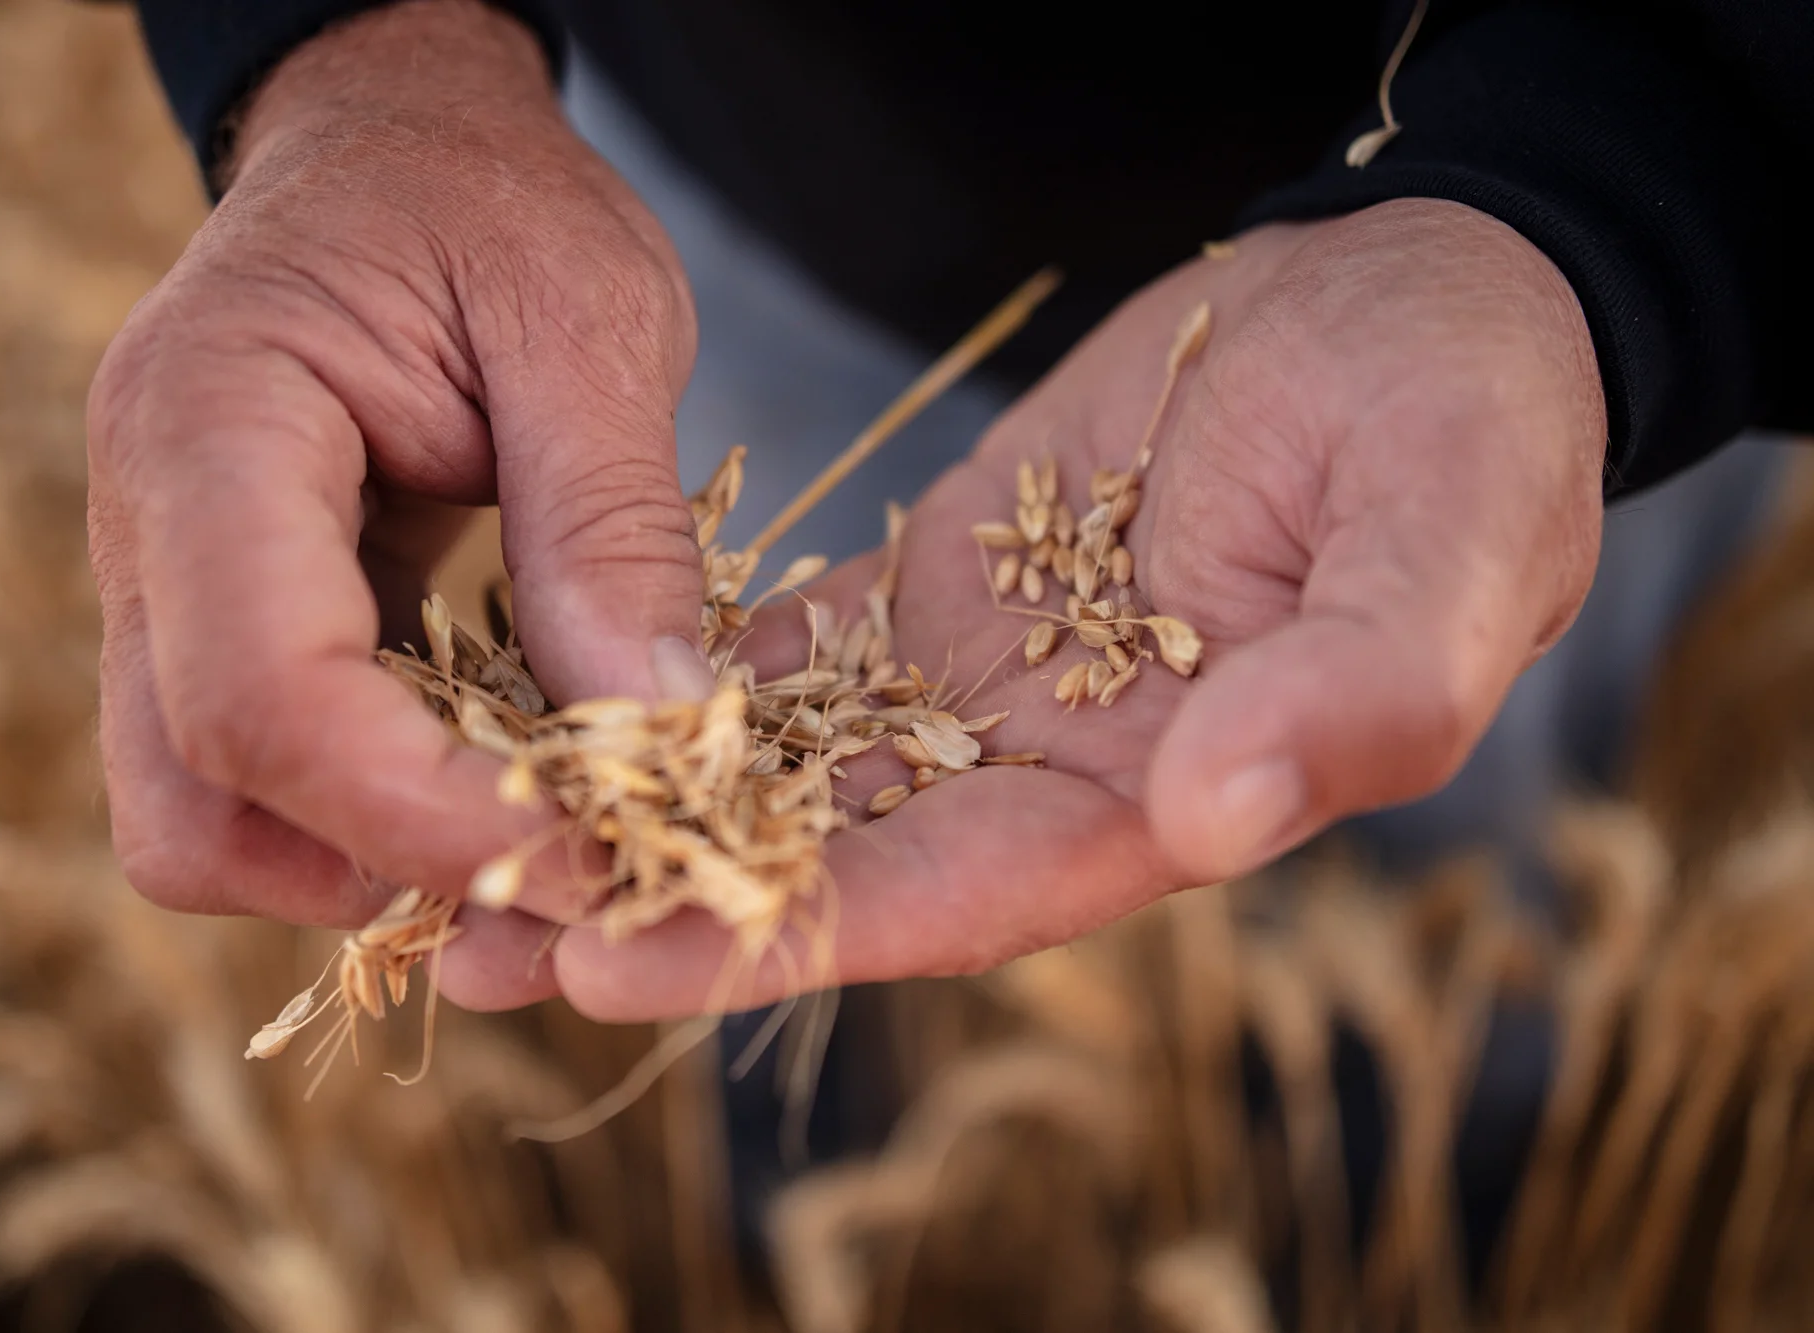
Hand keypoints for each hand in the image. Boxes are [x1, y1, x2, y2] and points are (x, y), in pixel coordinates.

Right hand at [87, 0, 714, 1009]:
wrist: (399, 143)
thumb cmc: (488, 200)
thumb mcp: (588, 325)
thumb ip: (610, 526)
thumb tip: (657, 729)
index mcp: (212, 425)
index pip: (259, 696)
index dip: (416, 812)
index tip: (582, 851)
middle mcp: (148, 529)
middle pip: (191, 805)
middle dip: (376, 869)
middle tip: (562, 864)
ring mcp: (169, 586)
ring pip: (206, 817)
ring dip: (371, 859)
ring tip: (541, 823)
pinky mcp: (230, 622)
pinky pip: (268, 771)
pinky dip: (381, 808)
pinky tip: (506, 772)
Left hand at [555, 199, 1605, 1018]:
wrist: (1405, 306)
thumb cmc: (1468, 416)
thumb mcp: (1458, 533)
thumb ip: (1364, 685)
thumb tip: (1222, 815)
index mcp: (1170, 794)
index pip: (960, 896)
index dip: (792, 937)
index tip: (617, 962)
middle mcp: (1052, 772)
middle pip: (834, 864)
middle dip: (656, 906)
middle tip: (468, 937)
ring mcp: (981, 688)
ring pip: (782, 775)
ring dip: (630, 814)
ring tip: (453, 836)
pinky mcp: (930, 598)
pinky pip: (784, 656)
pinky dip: (666, 682)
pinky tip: (541, 699)